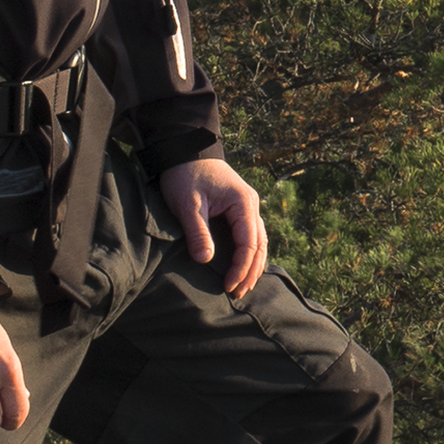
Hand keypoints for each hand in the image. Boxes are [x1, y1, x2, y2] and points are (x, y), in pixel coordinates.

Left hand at [160, 156, 271, 299]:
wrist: (184, 151)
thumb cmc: (185, 174)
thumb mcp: (188, 204)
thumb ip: (198, 231)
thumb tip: (206, 260)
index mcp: (243, 202)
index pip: (249, 243)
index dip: (240, 267)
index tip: (228, 286)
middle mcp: (251, 205)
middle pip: (260, 244)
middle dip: (251, 271)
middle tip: (238, 293)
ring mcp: (247, 206)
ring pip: (259, 241)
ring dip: (253, 264)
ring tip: (243, 285)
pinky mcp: (238, 208)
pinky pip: (250, 235)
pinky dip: (249, 253)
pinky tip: (243, 266)